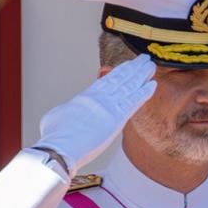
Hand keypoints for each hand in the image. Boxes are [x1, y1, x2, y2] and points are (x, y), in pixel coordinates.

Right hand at [35, 55, 156, 173]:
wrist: (59, 148)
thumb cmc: (55, 136)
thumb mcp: (57, 115)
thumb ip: (68, 110)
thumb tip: (69, 111)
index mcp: (85, 97)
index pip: (106, 81)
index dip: (120, 72)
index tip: (128, 65)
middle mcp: (98, 98)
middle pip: (120, 79)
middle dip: (133, 68)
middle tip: (144, 59)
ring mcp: (108, 107)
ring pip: (129, 86)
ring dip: (142, 75)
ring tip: (151, 66)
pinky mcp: (116, 119)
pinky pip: (134, 102)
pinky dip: (144, 93)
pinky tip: (152, 85)